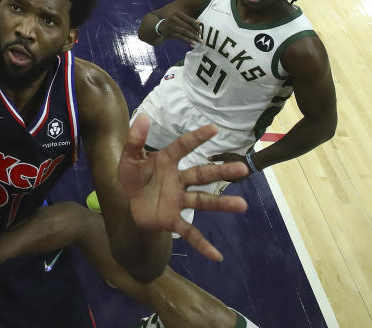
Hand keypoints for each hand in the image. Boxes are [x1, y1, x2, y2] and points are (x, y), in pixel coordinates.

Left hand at [118, 113, 248, 261]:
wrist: (129, 205)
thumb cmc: (134, 177)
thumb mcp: (129, 158)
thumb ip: (135, 140)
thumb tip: (142, 116)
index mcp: (167, 162)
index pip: (183, 147)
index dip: (197, 138)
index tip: (214, 129)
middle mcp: (178, 180)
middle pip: (202, 175)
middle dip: (222, 172)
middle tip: (243, 168)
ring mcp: (178, 200)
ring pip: (202, 201)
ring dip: (221, 204)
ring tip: (242, 205)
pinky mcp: (172, 219)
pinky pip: (189, 232)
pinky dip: (202, 244)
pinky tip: (217, 256)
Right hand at [157, 11, 201, 45]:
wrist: (160, 26)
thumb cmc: (173, 21)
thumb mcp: (179, 18)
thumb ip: (188, 19)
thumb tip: (199, 22)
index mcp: (178, 14)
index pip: (190, 20)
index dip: (196, 26)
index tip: (200, 31)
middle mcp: (174, 19)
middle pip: (188, 26)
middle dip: (195, 33)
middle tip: (201, 38)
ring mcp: (172, 26)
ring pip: (185, 32)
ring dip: (193, 37)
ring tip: (199, 41)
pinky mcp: (170, 33)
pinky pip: (181, 37)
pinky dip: (188, 40)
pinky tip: (193, 43)